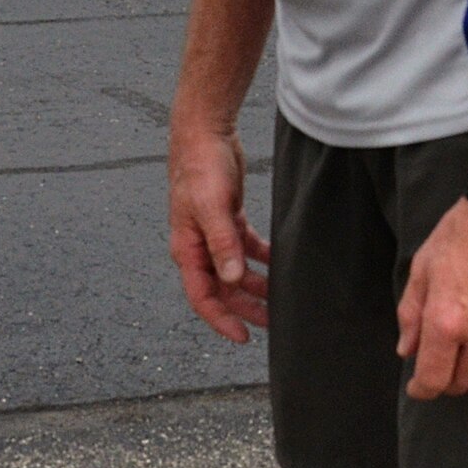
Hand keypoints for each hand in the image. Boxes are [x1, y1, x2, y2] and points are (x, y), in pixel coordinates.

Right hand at [168, 122, 269, 342]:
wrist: (204, 131)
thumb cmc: (200, 165)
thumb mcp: (211, 206)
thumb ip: (222, 243)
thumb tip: (231, 278)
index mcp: (187, 247)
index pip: (201, 296)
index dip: (221, 319)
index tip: (243, 336)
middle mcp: (198, 245)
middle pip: (221, 289)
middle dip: (245, 307)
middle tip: (272, 321)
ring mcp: (213, 232)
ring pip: (235, 271)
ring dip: (256, 285)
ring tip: (281, 296)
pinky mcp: (228, 218)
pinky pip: (245, 247)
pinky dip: (261, 258)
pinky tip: (280, 262)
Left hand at [396, 197, 467, 399]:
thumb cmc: (461, 234)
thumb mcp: (422, 268)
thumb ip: (411, 314)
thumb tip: (407, 351)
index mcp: (446, 321)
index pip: (433, 378)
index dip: (422, 390)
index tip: (418, 388)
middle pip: (465, 381)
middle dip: (448, 379)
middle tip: (442, 365)